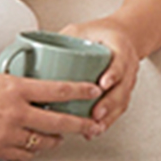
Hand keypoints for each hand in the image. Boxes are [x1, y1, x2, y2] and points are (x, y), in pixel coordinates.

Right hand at [0, 67, 106, 160]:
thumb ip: (5, 77)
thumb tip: (17, 78)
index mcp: (14, 88)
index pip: (59, 91)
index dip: (81, 92)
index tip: (94, 91)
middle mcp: (15, 113)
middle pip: (60, 123)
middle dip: (80, 124)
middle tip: (92, 124)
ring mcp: (7, 135)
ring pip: (44, 142)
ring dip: (56, 139)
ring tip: (60, 136)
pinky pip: (25, 155)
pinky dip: (33, 150)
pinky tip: (34, 145)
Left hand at [55, 17, 150, 131]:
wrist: (122, 37)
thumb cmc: (100, 33)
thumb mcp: (81, 30)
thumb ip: (62, 38)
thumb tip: (33, 50)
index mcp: (119, 48)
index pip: (119, 62)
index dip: (113, 74)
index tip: (103, 84)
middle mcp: (127, 66)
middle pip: (122, 89)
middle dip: (109, 103)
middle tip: (96, 114)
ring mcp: (127, 81)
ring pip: (121, 102)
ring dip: (108, 117)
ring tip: (94, 128)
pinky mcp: (123, 92)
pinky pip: (118, 109)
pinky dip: (107, 121)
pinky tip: (95, 130)